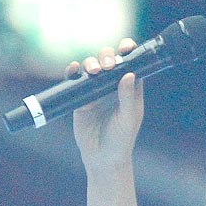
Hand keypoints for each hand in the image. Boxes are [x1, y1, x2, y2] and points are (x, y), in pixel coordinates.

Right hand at [70, 39, 144, 172]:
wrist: (102, 159)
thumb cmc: (121, 140)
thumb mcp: (128, 119)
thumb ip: (128, 97)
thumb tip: (130, 74)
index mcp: (129, 89)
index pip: (131, 64)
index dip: (129, 51)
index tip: (126, 47)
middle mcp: (112, 86)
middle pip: (110, 60)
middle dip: (107, 56)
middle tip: (107, 66)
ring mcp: (96, 91)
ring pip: (92, 67)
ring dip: (91, 63)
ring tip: (93, 71)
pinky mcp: (81, 98)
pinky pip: (76, 79)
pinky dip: (74, 71)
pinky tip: (75, 69)